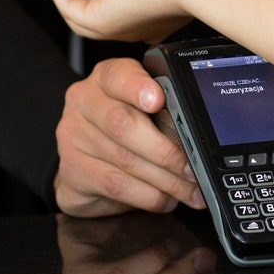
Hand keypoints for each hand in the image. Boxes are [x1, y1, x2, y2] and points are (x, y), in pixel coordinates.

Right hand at [55, 57, 205, 216]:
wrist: (81, 162)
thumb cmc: (122, 130)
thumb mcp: (142, 110)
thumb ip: (165, 110)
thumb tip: (200, 136)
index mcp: (106, 79)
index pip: (119, 75)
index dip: (138, 87)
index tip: (158, 99)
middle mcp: (85, 102)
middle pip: (123, 123)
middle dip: (166, 151)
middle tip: (193, 168)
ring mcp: (74, 136)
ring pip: (125, 160)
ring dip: (166, 180)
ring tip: (190, 190)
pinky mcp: (74, 171)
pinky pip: (117, 185)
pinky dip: (149, 195)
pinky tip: (166, 199)